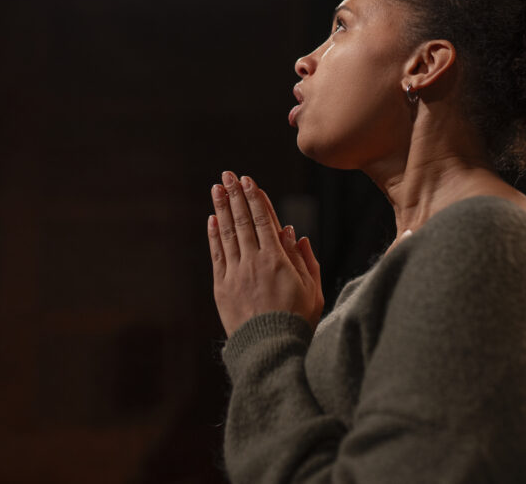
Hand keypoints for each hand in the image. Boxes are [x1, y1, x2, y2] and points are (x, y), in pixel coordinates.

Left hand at [207, 171, 324, 336]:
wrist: (270, 350)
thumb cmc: (297, 322)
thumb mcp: (312, 290)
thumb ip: (304, 260)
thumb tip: (293, 233)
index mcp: (278, 260)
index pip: (264, 220)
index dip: (255, 198)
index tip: (248, 181)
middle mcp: (254, 261)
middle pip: (242, 221)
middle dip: (235, 195)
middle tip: (227, 175)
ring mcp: (236, 274)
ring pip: (227, 233)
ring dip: (221, 208)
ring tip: (216, 188)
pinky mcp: (222, 287)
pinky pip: (217, 255)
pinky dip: (214, 235)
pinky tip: (212, 220)